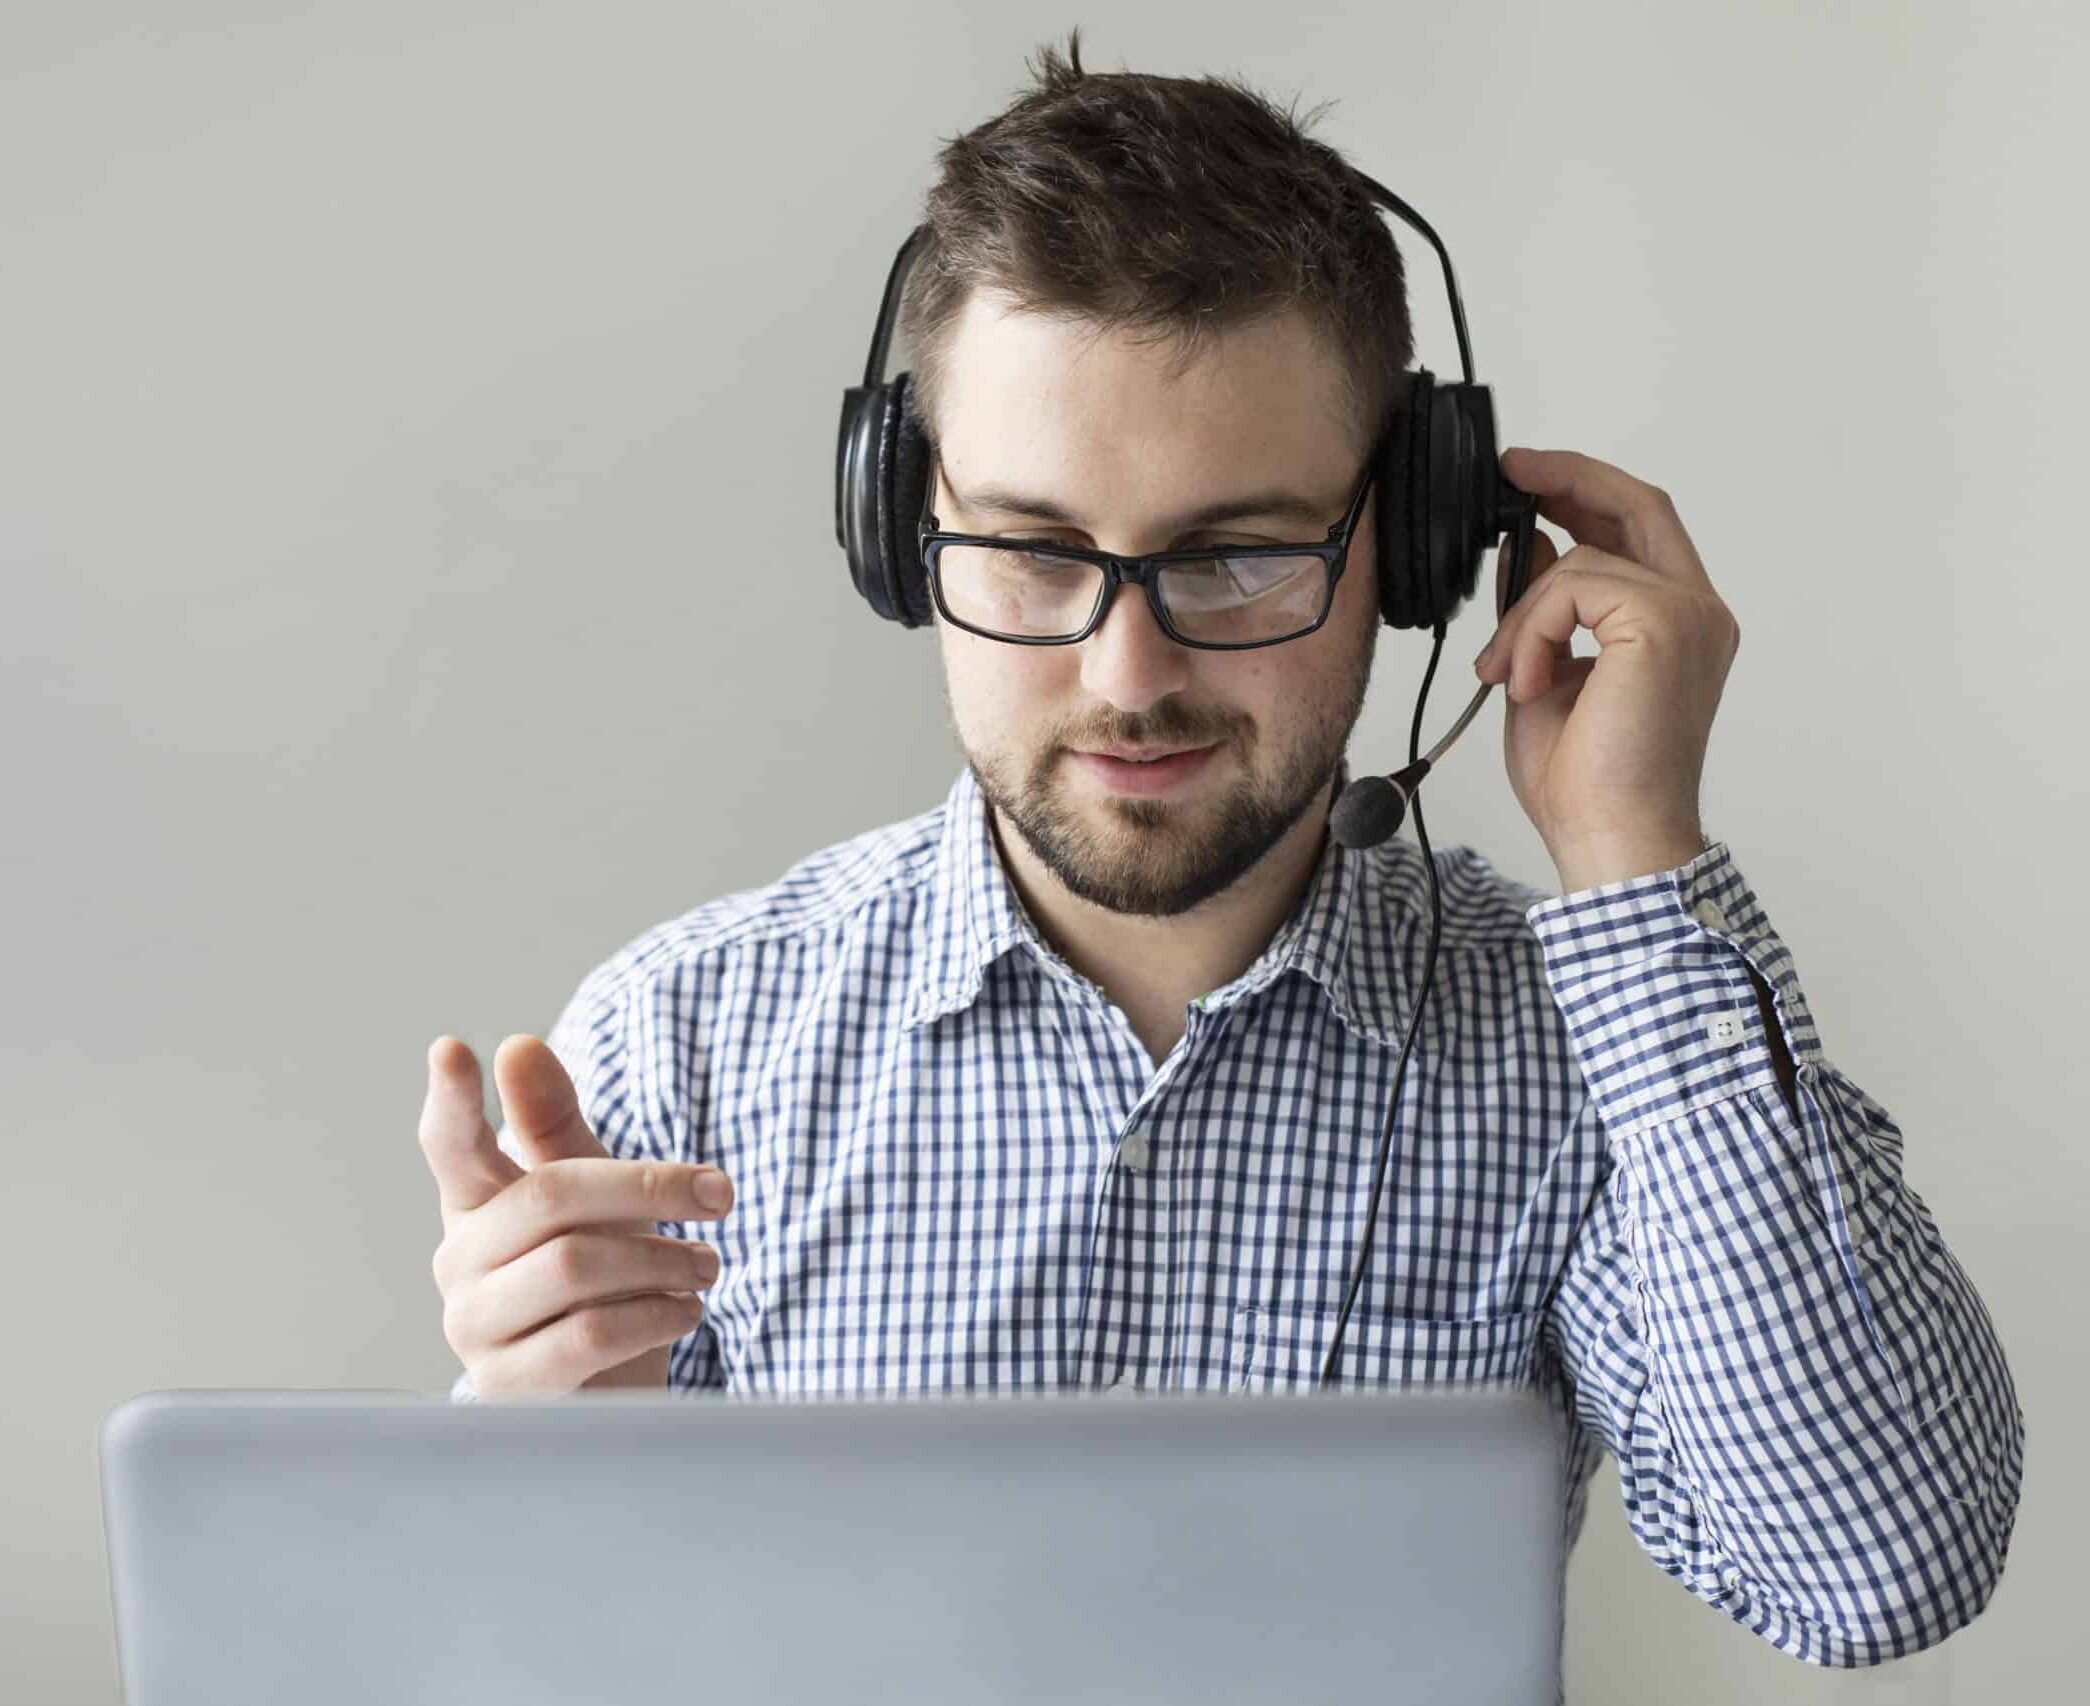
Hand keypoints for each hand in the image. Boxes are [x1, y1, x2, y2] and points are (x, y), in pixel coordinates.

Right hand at [420, 1033, 733, 1397]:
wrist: (615, 1389)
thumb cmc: (604, 1277)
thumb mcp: (594, 1194)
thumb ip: (556, 1125)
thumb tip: (519, 1046)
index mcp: (474, 1204)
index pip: (449, 1145)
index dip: (450, 1100)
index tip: (451, 1047)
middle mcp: (458, 1262)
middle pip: (550, 1195)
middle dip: (649, 1189)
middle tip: (719, 1196)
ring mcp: (475, 1327)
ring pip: (575, 1266)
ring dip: (663, 1259)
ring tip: (705, 1266)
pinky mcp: (511, 1387)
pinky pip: (591, 1335)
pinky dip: (655, 1315)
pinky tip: (685, 1312)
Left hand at [1473, 447, 1739, 891]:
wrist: (1611, 837)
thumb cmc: (1586, 781)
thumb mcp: (1547, 673)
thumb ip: (1547, 611)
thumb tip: (1531, 549)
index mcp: (1679, 626)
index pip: (1640, 529)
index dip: (1586, 492)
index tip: (1529, 478)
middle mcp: (1699, 612)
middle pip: (1639, 505)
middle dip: (1570, 478)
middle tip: (1513, 471)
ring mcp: (1689, 614)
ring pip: (1581, 561)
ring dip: (1522, 616)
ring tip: (1508, 678)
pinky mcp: (1663, 623)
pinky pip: (1571, 589)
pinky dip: (1530, 632)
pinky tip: (1525, 684)